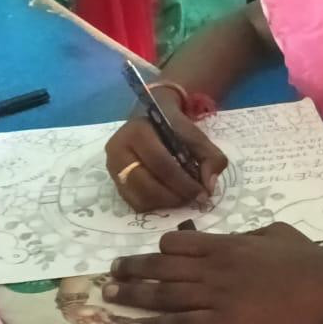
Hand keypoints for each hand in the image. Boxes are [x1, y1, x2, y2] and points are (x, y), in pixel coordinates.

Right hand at [104, 91, 227, 211]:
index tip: (202, 193)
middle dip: (174, 196)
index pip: (160, 163)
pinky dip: (154, 205)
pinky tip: (169, 198)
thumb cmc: (174, 127)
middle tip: (192, 199)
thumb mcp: (196, 135)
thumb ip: (210, 157)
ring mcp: (112, 167)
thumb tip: (209, 187)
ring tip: (182, 198)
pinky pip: (134, 202)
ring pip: (139, 197)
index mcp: (137, 131)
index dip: (183, 182)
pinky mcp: (114, 182)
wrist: (152, 118)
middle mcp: (118, 149)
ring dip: (164, 203)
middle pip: (146, 184)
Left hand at [106, 223, 322, 323]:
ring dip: (133, 295)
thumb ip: (249, 235)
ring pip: (164, 294)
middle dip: (132, 269)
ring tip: (110, 296)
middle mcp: (212, 267)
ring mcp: (216, 295)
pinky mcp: (224, 322)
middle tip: (110, 272)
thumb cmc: (306, 257)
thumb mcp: (275, 232)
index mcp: (226, 243)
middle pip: (161, 267)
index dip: (160, 249)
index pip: (178, 242)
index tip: (150, 255)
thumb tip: (236, 239)